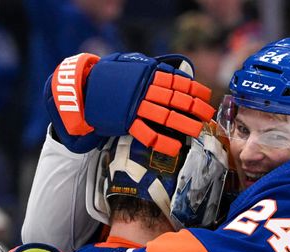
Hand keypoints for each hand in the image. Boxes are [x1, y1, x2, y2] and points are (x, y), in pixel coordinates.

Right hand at [45, 52, 214, 154]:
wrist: (81, 89)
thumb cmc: (108, 78)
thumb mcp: (129, 66)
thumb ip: (149, 70)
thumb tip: (172, 73)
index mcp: (146, 75)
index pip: (176, 82)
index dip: (193, 89)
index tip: (206, 96)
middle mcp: (143, 90)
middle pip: (175, 99)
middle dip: (194, 107)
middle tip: (207, 115)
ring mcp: (134, 107)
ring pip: (165, 116)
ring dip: (183, 124)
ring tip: (197, 130)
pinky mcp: (124, 122)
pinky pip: (146, 133)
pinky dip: (161, 141)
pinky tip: (174, 147)